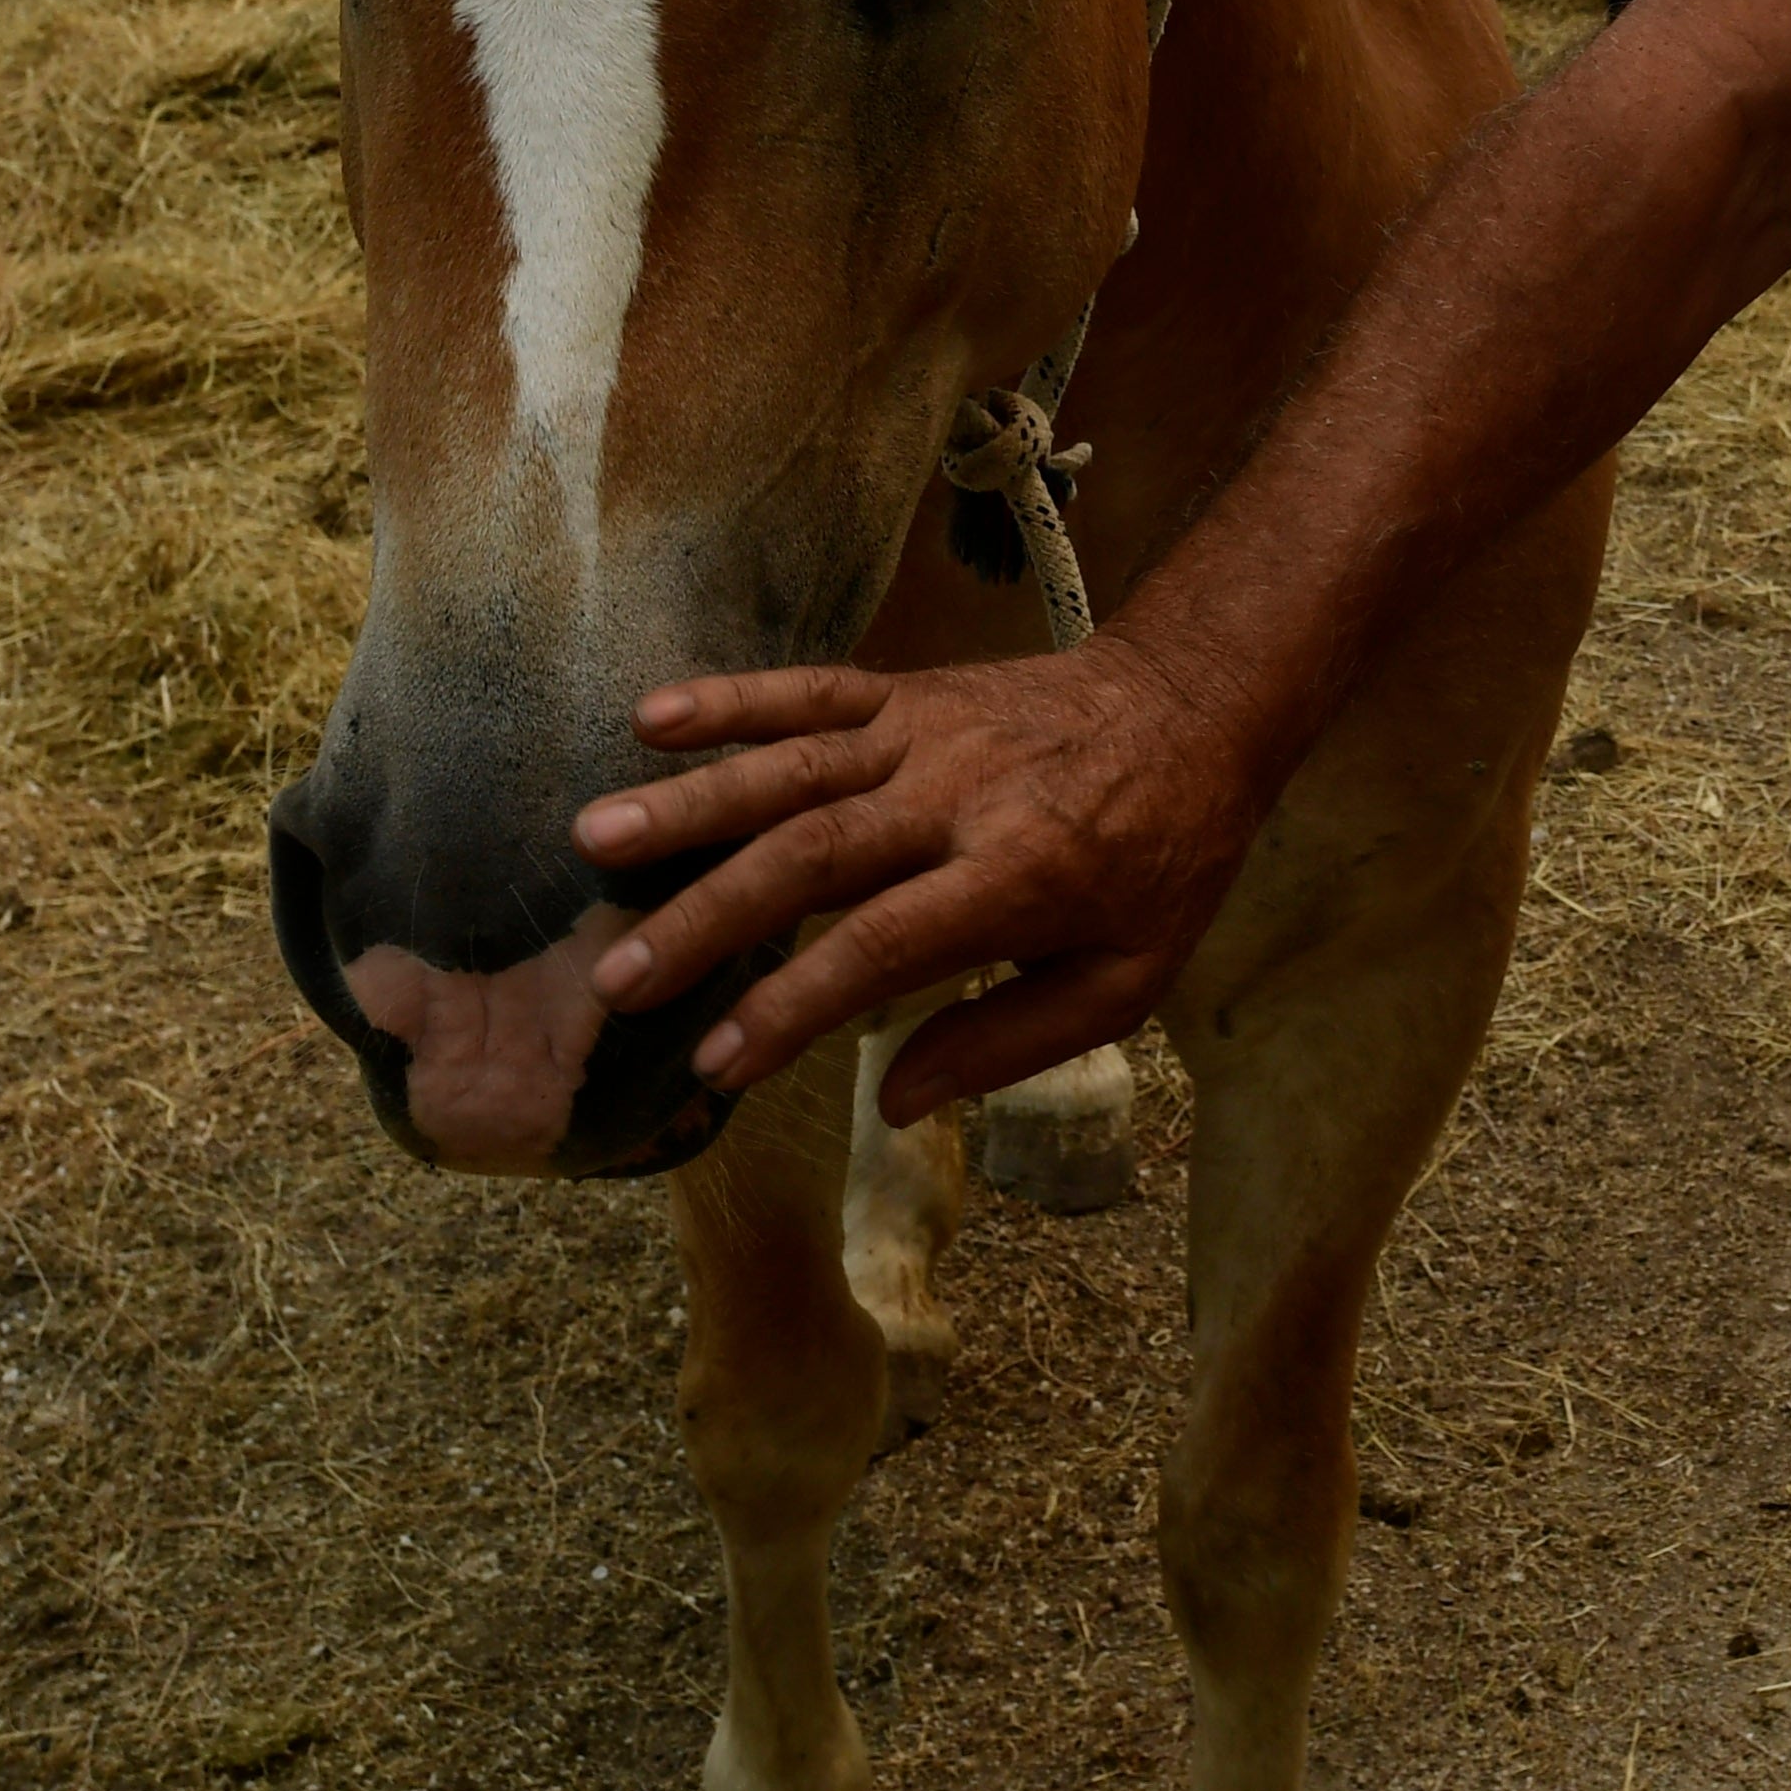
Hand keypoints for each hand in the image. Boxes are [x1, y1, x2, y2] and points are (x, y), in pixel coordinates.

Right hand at [575, 640, 1258, 1119]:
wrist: (1196, 707)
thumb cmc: (1162, 859)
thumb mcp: (1129, 976)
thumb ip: (1011, 1043)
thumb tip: (896, 1102)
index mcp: (1019, 875)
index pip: (884, 945)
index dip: (795, 1004)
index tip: (718, 1061)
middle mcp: (960, 797)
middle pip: (814, 855)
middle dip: (708, 919)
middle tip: (617, 981)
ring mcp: (928, 733)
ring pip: (794, 766)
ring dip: (692, 802)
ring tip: (593, 841)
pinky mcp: (910, 691)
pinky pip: (814, 689)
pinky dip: (734, 696)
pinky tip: (653, 717)